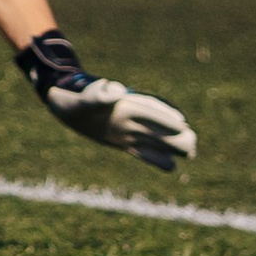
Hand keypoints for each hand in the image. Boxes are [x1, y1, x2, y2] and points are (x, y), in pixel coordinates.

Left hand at [16, 32, 196, 171]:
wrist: (62, 101)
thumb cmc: (73, 98)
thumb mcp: (84, 97)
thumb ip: (99, 95)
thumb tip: (115, 89)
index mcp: (123, 105)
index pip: (147, 109)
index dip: (163, 115)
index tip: (181, 122)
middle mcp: (128, 117)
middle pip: (156, 126)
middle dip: (173, 134)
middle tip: (192, 144)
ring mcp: (125, 129)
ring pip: (153, 138)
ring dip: (169, 145)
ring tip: (190, 153)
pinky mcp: (119, 140)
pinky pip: (141, 150)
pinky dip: (154, 156)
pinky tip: (170, 165)